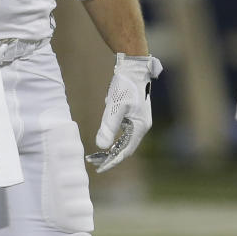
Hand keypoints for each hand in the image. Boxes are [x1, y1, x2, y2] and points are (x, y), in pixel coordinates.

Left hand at [86, 53, 162, 172]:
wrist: (134, 67)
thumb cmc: (126, 85)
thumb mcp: (115, 106)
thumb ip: (108, 126)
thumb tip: (101, 146)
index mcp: (140, 126)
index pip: (125, 151)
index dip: (112, 161)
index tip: (99, 168)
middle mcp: (142, 126)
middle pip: (126, 148)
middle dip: (110, 157)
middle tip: (94, 162)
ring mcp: (139, 120)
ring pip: (124, 140)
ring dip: (111, 147)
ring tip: (96, 153)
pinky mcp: (135, 114)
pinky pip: (124, 131)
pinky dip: (114, 136)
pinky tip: (104, 132)